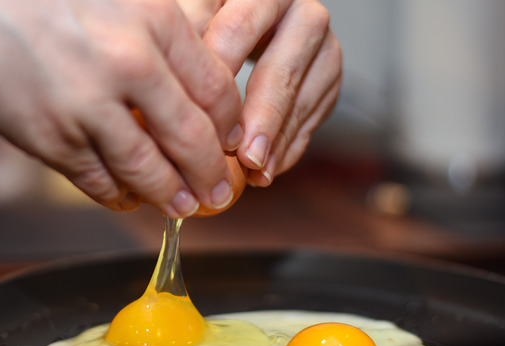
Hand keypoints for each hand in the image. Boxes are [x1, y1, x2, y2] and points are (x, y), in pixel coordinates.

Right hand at [0, 0, 245, 216]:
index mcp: (154, 20)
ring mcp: (89, 104)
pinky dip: (119, 195)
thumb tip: (194, 79)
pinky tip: (128, 198)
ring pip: (148, 168)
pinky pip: (98, 180)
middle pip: (192, 138)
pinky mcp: (52, 137)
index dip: (230, 127)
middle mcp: (130, 64)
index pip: (217, 89)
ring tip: (181, 206)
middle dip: (211, 174)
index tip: (232, 144)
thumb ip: (158, 31)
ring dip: (170, 195)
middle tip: (218, 193)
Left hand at [179, 0, 341, 186]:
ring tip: (254, 171)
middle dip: (260, 119)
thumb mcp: (195, 18)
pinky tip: (266, 170)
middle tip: (243, 156)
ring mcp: (321, 44)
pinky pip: (312, 118)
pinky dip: (287, 148)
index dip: (217, 77)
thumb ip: (188, 37)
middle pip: (281, 71)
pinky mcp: (329, 74)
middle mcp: (300, 10)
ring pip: (301, 99)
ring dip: (276, 142)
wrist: (253, 28)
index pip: (238, 31)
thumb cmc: (210, 24)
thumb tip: (176, 80)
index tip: (197, 116)